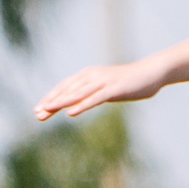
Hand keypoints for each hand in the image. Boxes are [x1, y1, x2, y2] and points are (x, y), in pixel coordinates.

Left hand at [33, 60, 164, 120]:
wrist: (151, 73)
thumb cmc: (127, 83)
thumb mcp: (105, 89)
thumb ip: (90, 95)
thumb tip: (76, 104)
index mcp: (88, 75)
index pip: (64, 87)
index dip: (50, 98)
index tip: (37, 109)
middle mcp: (92, 76)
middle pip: (67, 90)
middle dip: (51, 102)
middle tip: (37, 114)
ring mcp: (103, 82)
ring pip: (77, 93)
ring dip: (61, 103)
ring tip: (47, 111)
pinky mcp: (114, 89)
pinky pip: (95, 98)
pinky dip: (82, 105)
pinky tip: (71, 113)